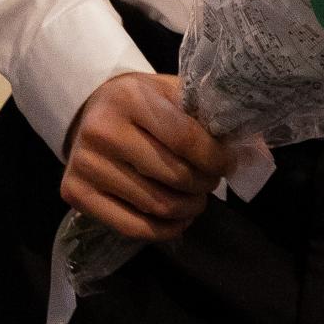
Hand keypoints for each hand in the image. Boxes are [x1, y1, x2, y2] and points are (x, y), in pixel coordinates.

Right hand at [60, 72, 241, 240]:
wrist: (88, 112)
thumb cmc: (139, 103)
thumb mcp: (168, 93)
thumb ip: (204, 115)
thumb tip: (248, 150)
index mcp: (129, 98)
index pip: (186, 139)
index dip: (216, 158)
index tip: (229, 164)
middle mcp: (101, 130)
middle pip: (174, 176)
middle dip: (205, 184)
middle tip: (211, 180)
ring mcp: (85, 165)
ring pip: (157, 205)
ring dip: (189, 208)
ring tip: (196, 198)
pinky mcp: (75, 192)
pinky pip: (134, 227)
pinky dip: (166, 230)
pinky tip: (178, 218)